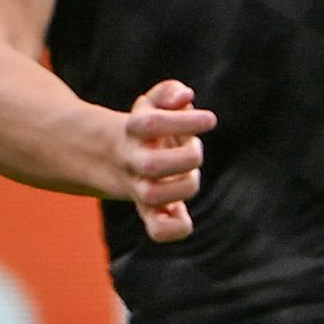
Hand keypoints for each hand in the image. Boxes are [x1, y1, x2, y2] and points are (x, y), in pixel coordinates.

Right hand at [101, 80, 213, 241]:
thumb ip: (168, 93)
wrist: (112, 159)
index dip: (183, 122)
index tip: (210, 120)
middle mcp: (132, 161)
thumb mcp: (151, 104)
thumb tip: (185, 96)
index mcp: (132, 132)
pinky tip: (183, 215)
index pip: (151, 124)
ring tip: (191, 174)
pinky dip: (175, 228)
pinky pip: (157, 229)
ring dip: (183, 186)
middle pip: (151, 165)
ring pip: (152, 196)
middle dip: (186, 158)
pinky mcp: (149, 211)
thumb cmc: (145, 129)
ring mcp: (138, 188)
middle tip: (195, 149)